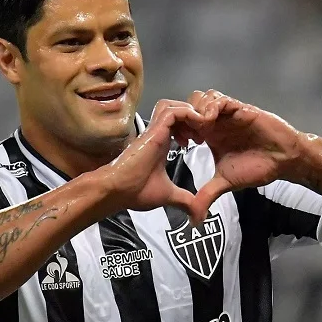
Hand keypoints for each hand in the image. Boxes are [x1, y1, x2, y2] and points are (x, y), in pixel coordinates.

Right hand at [101, 99, 209, 222]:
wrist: (118, 191)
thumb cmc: (135, 191)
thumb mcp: (168, 195)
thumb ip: (184, 201)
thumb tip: (197, 215)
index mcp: (161, 144)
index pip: (178, 124)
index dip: (193, 128)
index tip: (201, 143)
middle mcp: (158, 134)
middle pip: (178, 110)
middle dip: (194, 118)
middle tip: (203, 134)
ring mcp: (156, 130)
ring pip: (175, 105)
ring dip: (191, 113)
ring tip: (200, 128)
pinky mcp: (154, 129)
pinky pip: (175, 111)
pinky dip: (189, 114)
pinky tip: (197, 127)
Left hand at [187, 90, 303, 213]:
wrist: (283, 161)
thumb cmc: (257, 168)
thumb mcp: (226, 183)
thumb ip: (207, 196)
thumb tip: (195, 221)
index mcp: (210, 134)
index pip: (185, 122)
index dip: (178, 129)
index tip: (179, 144)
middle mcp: (217, 121)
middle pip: (189, 105)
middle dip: (184, 117)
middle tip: (186, 134)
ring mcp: (228, 113)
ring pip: (203, 98)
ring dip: (197, 110)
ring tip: (199, 128)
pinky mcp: (241, 109)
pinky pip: (221, 100)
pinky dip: (212, 106)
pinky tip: (210, 121)